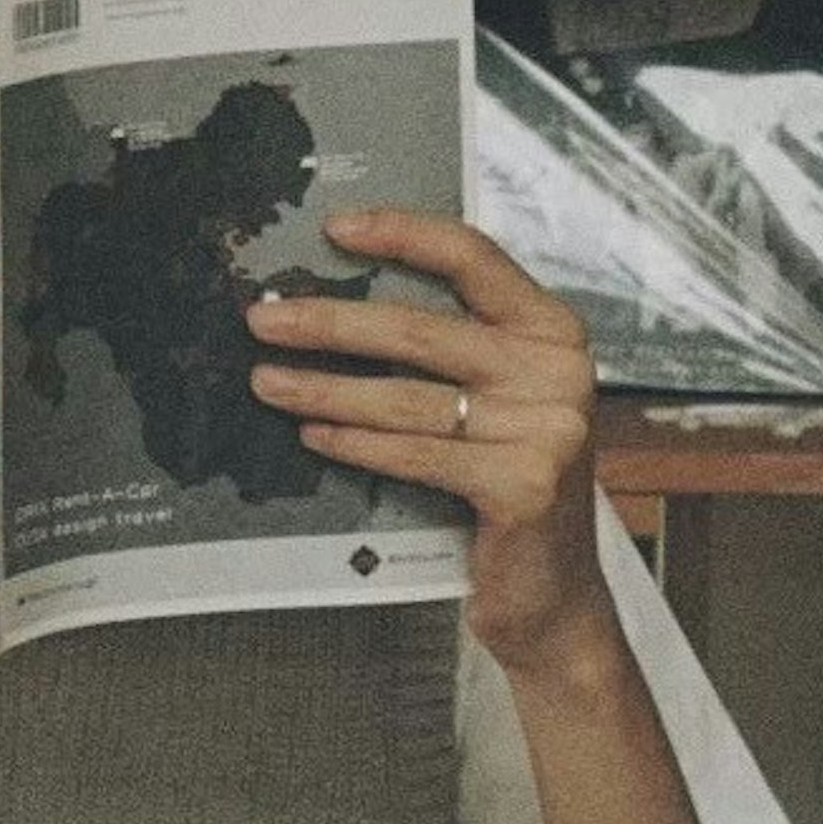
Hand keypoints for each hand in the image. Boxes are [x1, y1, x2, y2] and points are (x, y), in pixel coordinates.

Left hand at [243, 211, 612, 670]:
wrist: (554, 593)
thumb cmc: (511, 481)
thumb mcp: (499, 399)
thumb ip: (452, 349)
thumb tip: (343, 299)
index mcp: (552, 331)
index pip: (473, 257)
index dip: (401, 234)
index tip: (335, 230)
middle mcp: (558, 371)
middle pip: (419, 329)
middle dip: (329, 322)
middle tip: (264, 319)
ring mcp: (546, 429)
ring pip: (406, 397)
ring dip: (324, 387)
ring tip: (268, 380)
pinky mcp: (522, 486)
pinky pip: (414, 454)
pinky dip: (355, 443)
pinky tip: (313, 432)